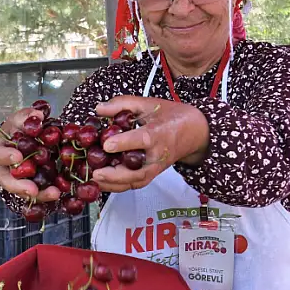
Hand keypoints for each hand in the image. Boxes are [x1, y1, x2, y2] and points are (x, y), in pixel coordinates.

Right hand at [0, 107, 61, 203]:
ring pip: (21, 191)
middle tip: (32, 189)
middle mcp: (4, 166)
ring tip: (52, 193)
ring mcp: (16, 178)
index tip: (18, 157)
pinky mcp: (28, 185)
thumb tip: (37, 115)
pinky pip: (34, 194)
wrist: (32, 137)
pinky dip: (45, 194)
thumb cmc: (23, 128)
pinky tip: (56, 193)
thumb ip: (28, 117)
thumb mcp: (24, 119)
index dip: (5, 156)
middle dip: (18, 185)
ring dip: (34, 193)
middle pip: (5, 179)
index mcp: (0, 148)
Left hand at [92, 96, 209, 192]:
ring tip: (95, 181)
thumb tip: (99, 109)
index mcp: (159, 133)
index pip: (142, 140)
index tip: (107, 144)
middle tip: (97, 173)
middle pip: (139, 171)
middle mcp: (158, 154)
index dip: (124, 143)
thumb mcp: (147, 103)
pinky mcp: (153, 174)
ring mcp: (156, 167)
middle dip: (116, 175)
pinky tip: (102, 183)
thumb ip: (122, 104)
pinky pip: (136, 184)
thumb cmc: (170, 116)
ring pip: (137, 181)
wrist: (193, 131)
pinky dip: (118, 186)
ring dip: (115, 184)